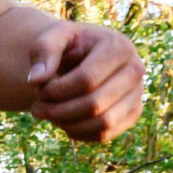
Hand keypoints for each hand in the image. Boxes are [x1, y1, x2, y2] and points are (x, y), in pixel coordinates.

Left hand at [26, 21, 144, 143]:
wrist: (82, 56)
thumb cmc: (66, 47)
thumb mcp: (52, 38)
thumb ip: (43, 51)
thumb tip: (36, 80)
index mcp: (119, 47)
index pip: (87, 80)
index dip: (56, 91)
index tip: (38, 89)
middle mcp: (135, 70)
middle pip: (95, 104)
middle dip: (58, 110)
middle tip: (38, 107)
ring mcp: (136, 94)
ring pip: (103, 124)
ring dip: (67, 125)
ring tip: (48, 114)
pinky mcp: (132, 114)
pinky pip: (104, 135)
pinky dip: (77, 133)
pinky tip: (62, 120)